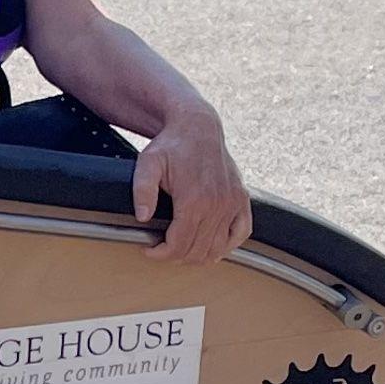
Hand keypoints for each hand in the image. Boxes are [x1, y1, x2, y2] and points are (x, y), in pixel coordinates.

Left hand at [127, 99, 251, 262]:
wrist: (198, 127)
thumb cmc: (171, 145)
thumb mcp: (148, 163)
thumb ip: (142, 190)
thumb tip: (143, 217)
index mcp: (195, 199)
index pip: (180, 244)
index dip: (162, 254)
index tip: (149, 250)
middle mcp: (218, 204)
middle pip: (198, 250)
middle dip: (176, 256)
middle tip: (161, 249)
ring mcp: (233, 202)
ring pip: (219, 248)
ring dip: (198, 255)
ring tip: (181, 249)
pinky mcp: (242, 199)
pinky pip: (241, 233)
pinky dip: (227, 245)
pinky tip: (212, 245)